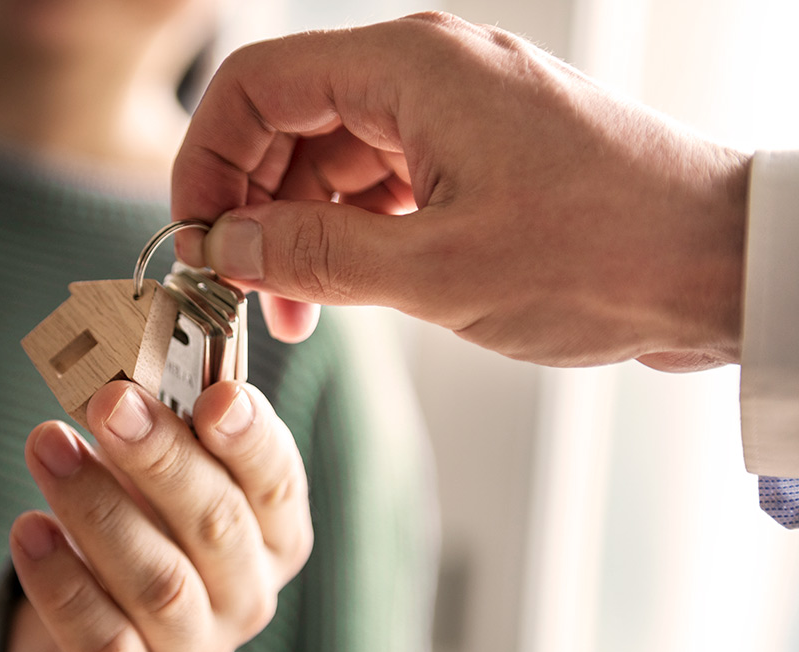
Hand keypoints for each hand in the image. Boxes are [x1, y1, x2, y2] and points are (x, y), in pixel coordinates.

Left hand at [5, 380, 310, 651]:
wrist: (110, 627)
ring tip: (47, 445)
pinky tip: (29, 529)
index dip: (252, 438)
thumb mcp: (168, 478)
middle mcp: (246, 592)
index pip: (277, 482)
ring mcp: (195, 645)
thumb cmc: (147, 529)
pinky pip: (103, 641)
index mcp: (272, 532)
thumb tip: (122, 375)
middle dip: (162, 457)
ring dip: (97, 507)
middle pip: (216, 525)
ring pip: (158, 582)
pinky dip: (63, 583)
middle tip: (110, 402)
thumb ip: (165, 432)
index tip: (217, 396)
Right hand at [171, 12, 748, 370]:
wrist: (724, 266)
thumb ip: (312, 255)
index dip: (207, 160)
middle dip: (253, 206)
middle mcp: (426, 73)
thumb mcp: (435, 270)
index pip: (257, 84)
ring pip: (333, 158)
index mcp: (409, 69)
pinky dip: (352, 232)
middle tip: (239, 289)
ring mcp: (453, 111)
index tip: (196, 237)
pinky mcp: (476, 152)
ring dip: (301, 231)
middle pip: (290, 120)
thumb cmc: (603, 253)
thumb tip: (226, 247)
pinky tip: (345, 290)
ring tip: (297, 312)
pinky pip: (383, 181)